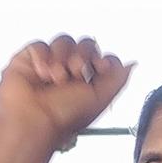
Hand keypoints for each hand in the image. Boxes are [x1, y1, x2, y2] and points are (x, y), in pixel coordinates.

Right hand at [0, 36, 131, 157]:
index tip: (100, 68)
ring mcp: (50, 63)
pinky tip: (42, 73)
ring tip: (57, 78)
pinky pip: (40, 45)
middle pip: (85, 45)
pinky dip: (43, 56)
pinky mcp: (29, 59)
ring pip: (64, 41)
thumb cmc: (66, 116)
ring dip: (63, 56)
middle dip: (83, 55)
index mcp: (89, 81)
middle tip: (76, 73)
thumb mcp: (101, 98)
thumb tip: (133, 63)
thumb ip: (118, 79)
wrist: (34, 121)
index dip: (102, 59)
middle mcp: (70, 71)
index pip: (101, 57)